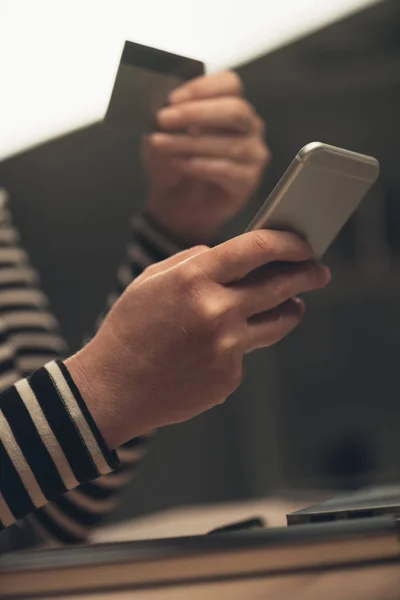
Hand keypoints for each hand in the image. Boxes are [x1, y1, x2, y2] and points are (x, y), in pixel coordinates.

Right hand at [67, 230, 329, 448]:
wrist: (114, 388)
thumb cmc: (130, 330)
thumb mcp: (151, 280)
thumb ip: (193, 261)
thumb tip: (230, 256)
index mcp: (194, 278)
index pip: (257, 248)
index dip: (288, 243)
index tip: (302, 244)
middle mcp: (216, 311)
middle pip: (281, 285)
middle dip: (307, 275)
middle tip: (319, 272)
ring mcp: (227, 347)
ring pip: (279, 322)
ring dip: (292, 310)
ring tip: (295, 305)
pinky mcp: (230, 376)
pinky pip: (248, 352)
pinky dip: (243, 344)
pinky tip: (222, 347)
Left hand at [143, 72, 268, 243]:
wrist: (177, 208)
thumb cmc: (175, 167)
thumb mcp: (164, 137)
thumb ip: (166, 120)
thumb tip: (160, 106)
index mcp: (232, 107)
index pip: (230, 84)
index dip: (202, 87)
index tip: (171, 99)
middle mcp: (250, 128)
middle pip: (235, 110)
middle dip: (196, 112)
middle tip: (164, 119)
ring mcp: (254, 155)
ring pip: (230, 143)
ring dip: (190, 142)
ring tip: (162, 144)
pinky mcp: (248, 181)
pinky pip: (227, 170)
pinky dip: (200, 165)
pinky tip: (179, 164)